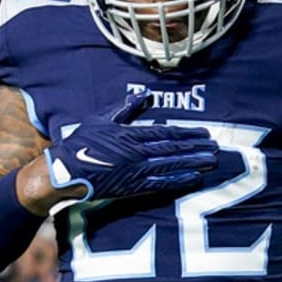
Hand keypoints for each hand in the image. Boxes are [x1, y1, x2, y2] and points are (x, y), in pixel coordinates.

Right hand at [45, 90, 219, 204]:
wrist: (64, 171)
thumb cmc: (81, 143)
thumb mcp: (102, 120)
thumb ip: (125, 109)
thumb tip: (144, 95)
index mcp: (130, 134)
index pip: (166, 133)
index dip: (187, 133)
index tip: (205, 134)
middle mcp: (136, 151)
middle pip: (173, 149)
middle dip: (196, 148)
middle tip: (216, 148)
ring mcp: (135, 170)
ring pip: (171, 165)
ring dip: (193, 163)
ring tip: (211, 161)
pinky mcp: (131, 187)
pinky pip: (160, 183)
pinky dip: (178, 180)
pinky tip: (193, 178)